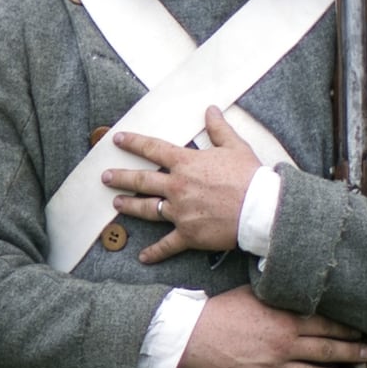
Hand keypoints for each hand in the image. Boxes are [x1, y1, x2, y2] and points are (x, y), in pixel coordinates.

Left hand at [107, 109, 260, 261]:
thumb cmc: (250, 177)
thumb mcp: (235, 146)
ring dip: (129, 206)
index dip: (133, 143)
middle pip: (141, 180)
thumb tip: (211, 109)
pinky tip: (143, 257)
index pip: (153, 149)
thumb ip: (219, 129)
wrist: (261, 209)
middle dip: (121, 178)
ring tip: (116, 204)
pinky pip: (167, 245)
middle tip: (105, 177)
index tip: (117, 139)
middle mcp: (178, 186)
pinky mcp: (188, 234)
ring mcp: (180, 212)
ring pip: (147, 209)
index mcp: (187, 163)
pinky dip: (154, 252)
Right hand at [176, 285, 366, 367]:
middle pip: (326, 350)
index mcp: (285, 321)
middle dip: (350, 353)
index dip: (345, 330)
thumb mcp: (252, 294)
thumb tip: (295, 289)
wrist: (192, 337)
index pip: (325, 326)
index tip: (360, 333)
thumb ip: (278, 296)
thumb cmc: (220, 311)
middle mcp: (284, 346)